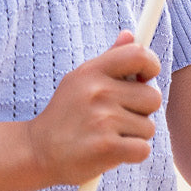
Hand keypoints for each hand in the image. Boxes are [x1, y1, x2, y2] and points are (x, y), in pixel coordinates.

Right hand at [26, 31, 161, 186]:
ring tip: (108, 136)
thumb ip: (109, 60)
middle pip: (153, 97)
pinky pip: (143, 149)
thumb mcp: (79, 81)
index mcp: (91, 71)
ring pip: (149, 127)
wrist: (37, 152)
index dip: (151, 65)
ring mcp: (102, 119)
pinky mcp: (106, 147)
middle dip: (143, 112)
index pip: (138, 55)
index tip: (145, 78)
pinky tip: (110, 153)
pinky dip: (132, 155)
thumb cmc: (65, 116)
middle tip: (118, 119)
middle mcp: (97, 91)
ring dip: (134, 136)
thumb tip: (129, 35)